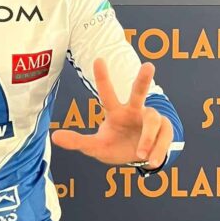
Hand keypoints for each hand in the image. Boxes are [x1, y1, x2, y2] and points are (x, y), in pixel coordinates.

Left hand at [51, 57, 172, 167]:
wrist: (138, 160)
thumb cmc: (115, 146)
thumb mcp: (95, 147)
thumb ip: (77, 141)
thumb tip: (54, 136)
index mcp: (116, 112)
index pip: (107, 93)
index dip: (102, 77)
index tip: (98, 59)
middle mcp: (135, 111)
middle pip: (139, 92)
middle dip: (143, 79)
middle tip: (148, 66)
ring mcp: (151, 120)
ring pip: (153, 120)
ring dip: (147, 138)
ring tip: (140, 155)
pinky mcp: (165, 130)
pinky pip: (164, 137)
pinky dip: (158, 150)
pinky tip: (150, 161)